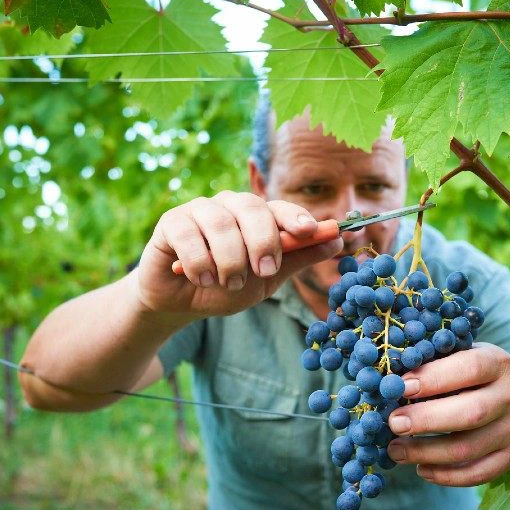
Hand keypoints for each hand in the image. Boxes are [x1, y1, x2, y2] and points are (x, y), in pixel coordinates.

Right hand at [133, 191, 342, 315]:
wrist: (182, 303)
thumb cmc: (226, 286)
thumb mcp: (266, 279)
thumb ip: (298, 259)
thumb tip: (338, 241)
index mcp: (256, 216)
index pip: (279, 208)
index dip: (295, 216)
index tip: (309, 231)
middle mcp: (230, 206)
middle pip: (251, 207)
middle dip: (262, 240)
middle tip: (264, 271)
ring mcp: (200, 211)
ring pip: (221, 223)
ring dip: (229, 260)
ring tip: (228, 283)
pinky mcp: (172, 222)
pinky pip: (189, 235)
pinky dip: (199, 262)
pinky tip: (202, 279)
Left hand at [386, 343, 509, 485]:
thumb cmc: (484, 373)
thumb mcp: (469, 354)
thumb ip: (438, 361)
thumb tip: (390, 376)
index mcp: (499, 363)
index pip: (468, 369)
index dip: (433, 378)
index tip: (401, 387)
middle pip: (469, 413)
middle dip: (425, 420)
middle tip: (392, 423)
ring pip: (468, 450)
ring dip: (426, 453)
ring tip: (395, 450)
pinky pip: (477, 474)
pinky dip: (446, 476)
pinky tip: (421, 469)